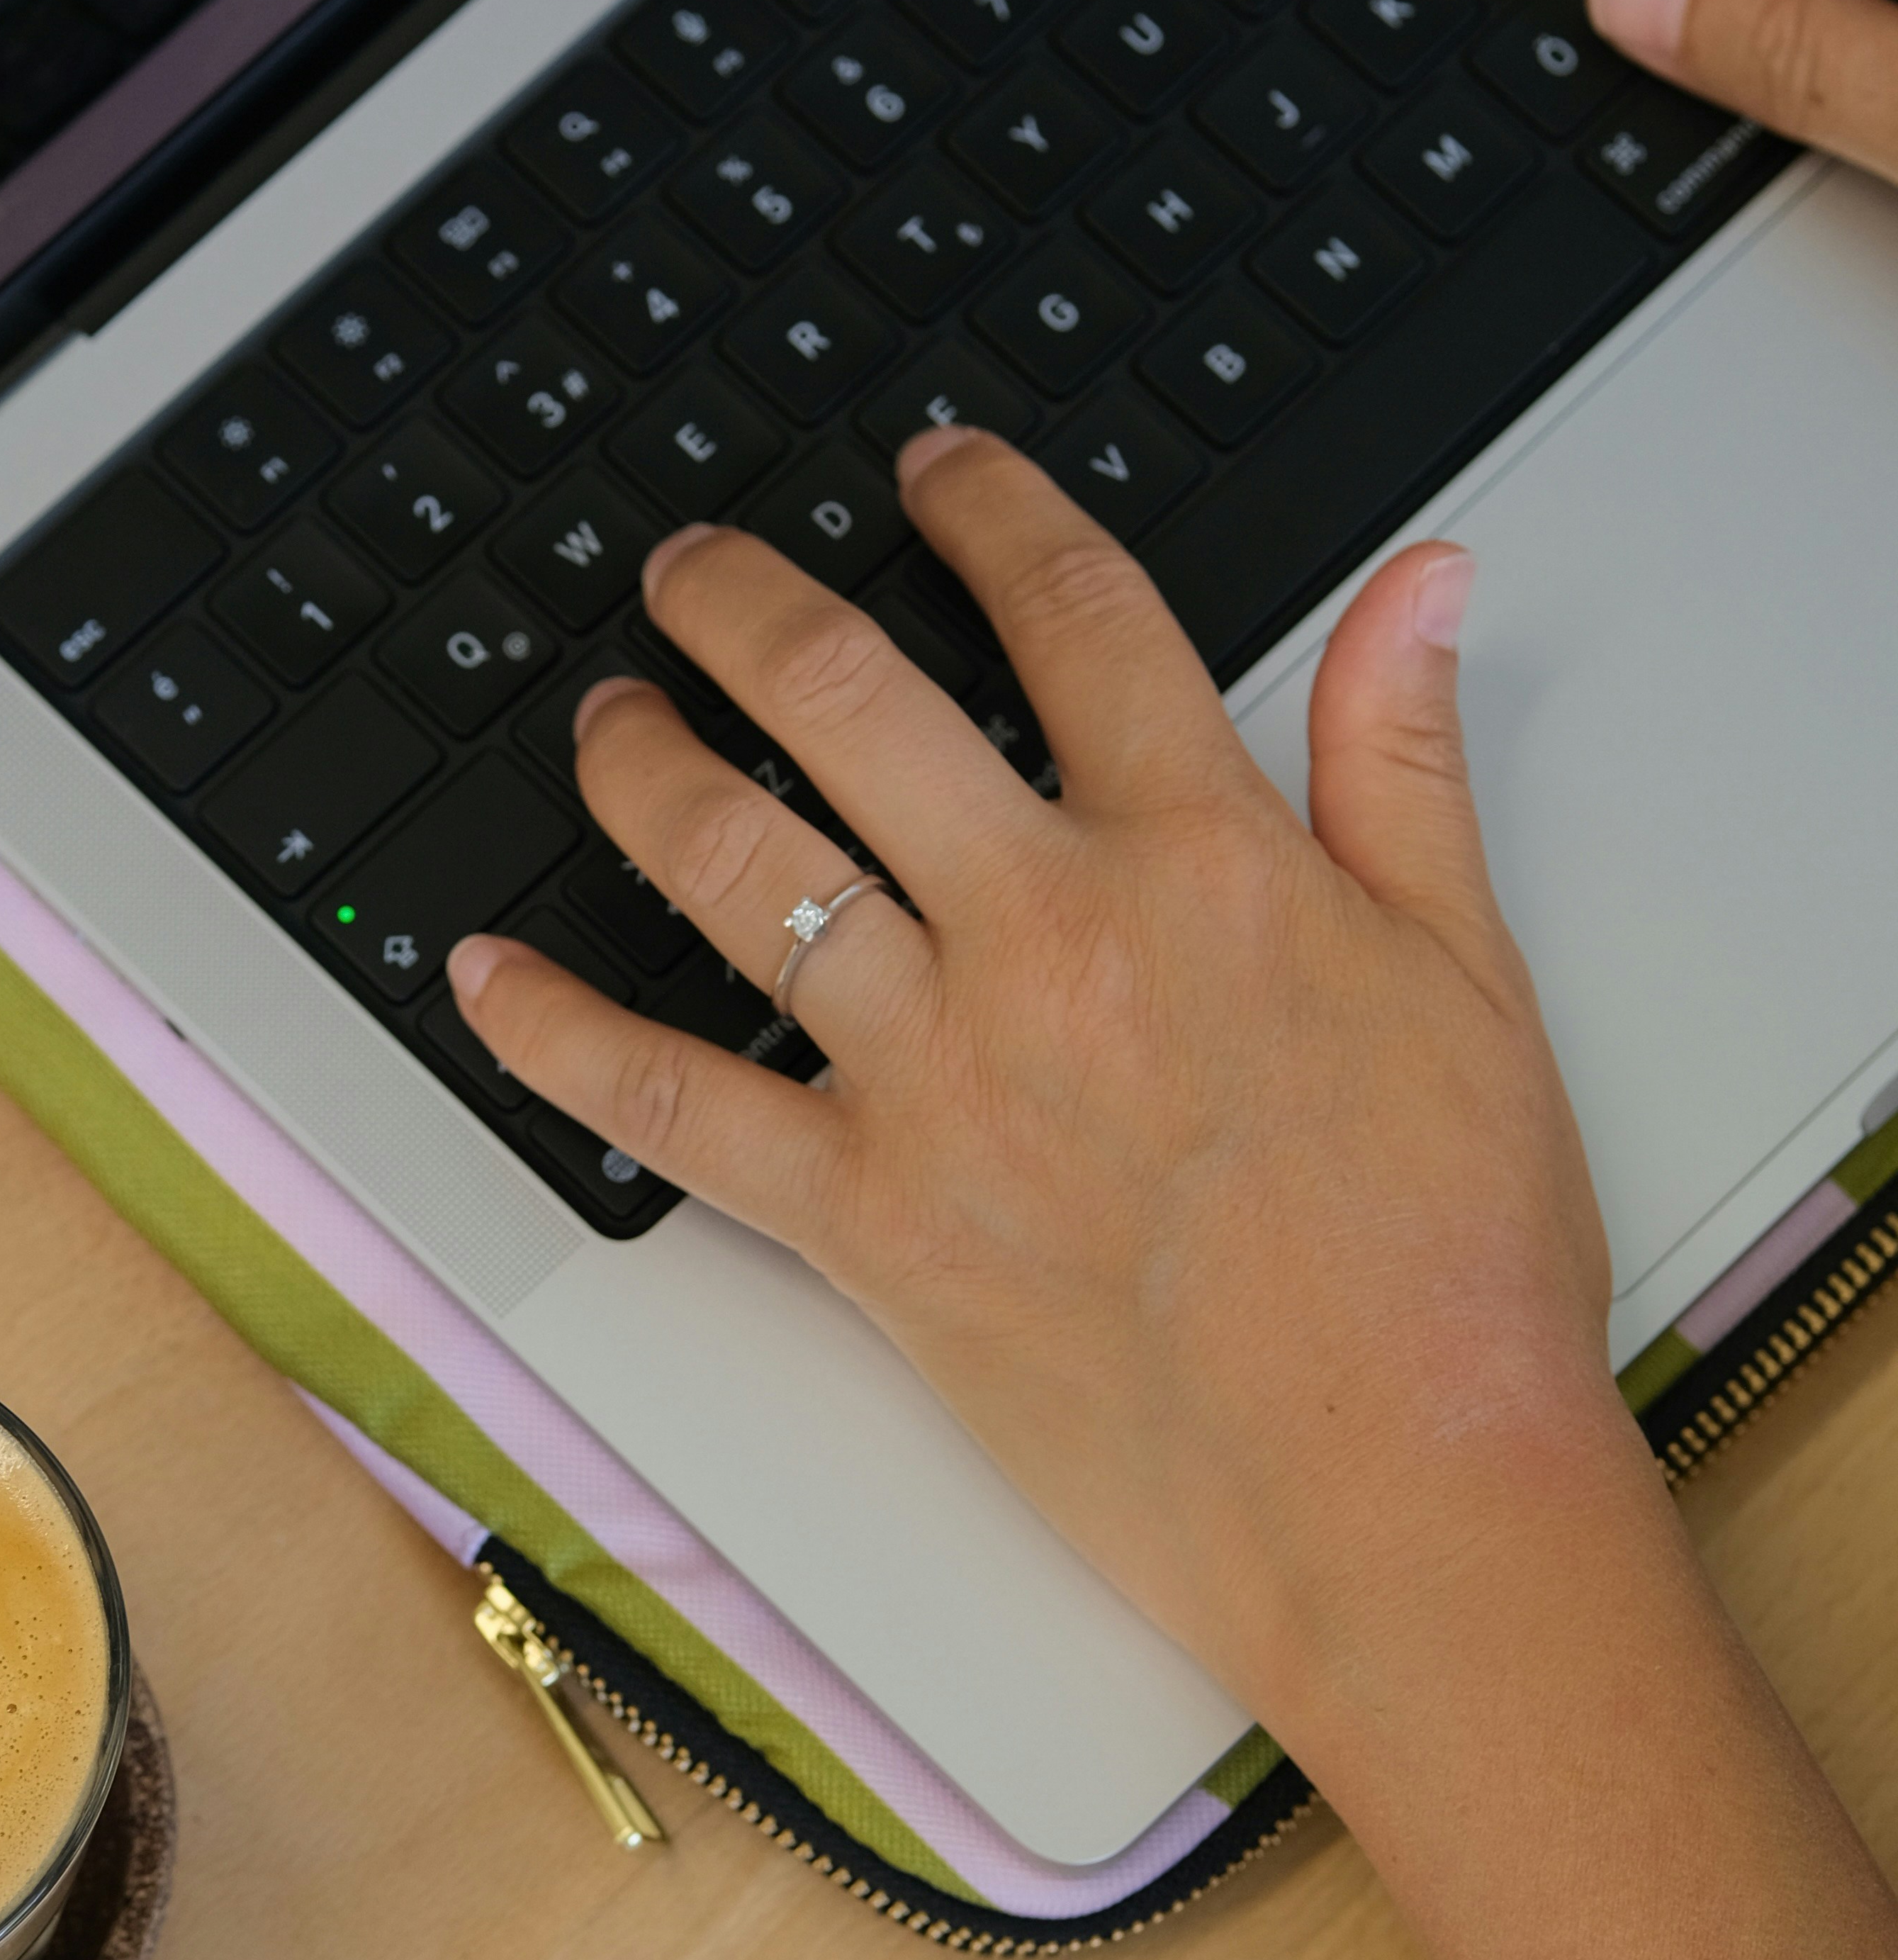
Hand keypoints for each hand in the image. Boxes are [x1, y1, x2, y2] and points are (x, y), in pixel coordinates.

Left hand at [449, 441, 1641, 1750]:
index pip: (1070, 614)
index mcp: (1202, 860)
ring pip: (734, 866)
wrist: (1404, 1489)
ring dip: (642, 767)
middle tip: (691, 567)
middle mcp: (1046, 940)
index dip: (989, 509)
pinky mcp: (868, 1223)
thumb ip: (1405, 762)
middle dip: (744, 601)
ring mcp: (939, 1077)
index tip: (934, 470)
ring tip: (604, 720)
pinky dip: (557, 1035)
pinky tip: (487, 979)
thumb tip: (1416, 588)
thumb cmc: (1449, 1258)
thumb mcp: (1471, 971)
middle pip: (848, 698)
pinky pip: (667, 1105)